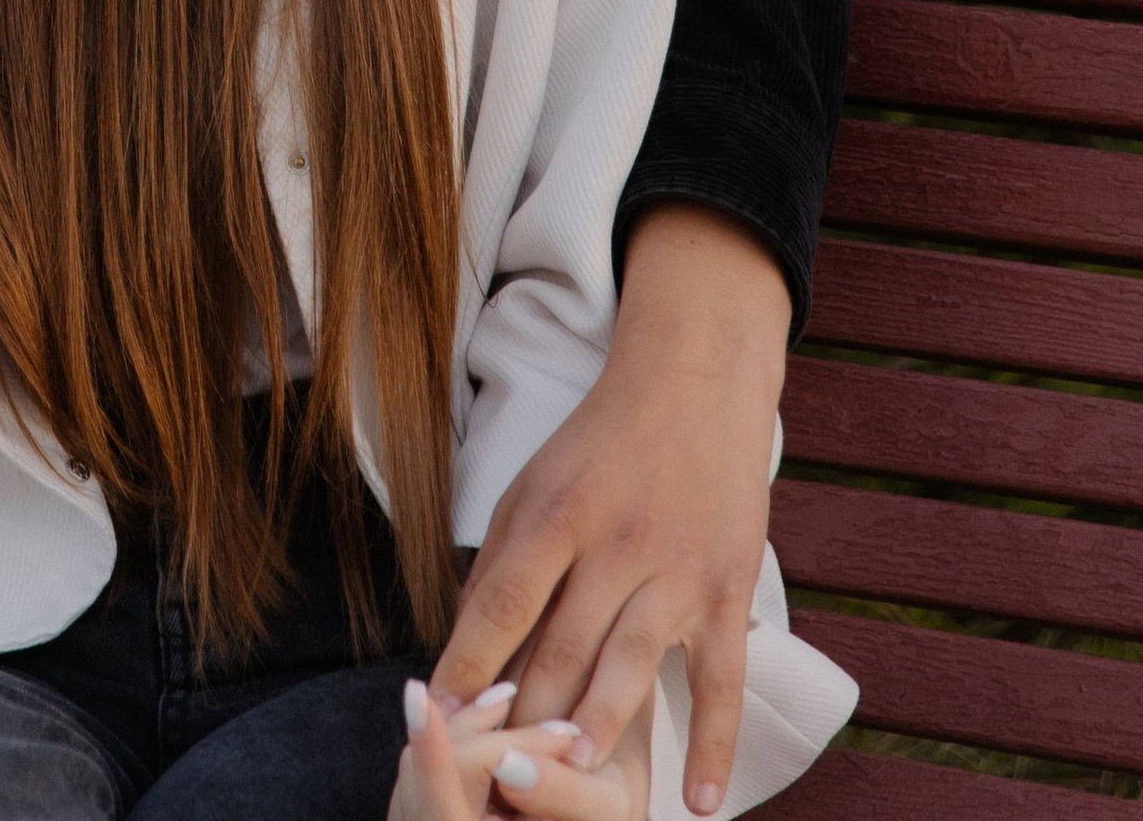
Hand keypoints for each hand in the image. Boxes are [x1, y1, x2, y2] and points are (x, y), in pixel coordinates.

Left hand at [431, 203, 790, 814]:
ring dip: (600, 727)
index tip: (436, 717)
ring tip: (574, 780)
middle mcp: (615, 542)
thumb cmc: (599, 442)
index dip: (468, 662)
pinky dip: (714, 744)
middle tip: (496, 771)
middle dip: (527, 712)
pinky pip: (721, 680)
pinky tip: (700, 800)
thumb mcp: (535, 484)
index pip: (502, 601)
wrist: (694, 383)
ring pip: (631, 664)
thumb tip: (462, 646)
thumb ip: (502, 562)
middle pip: (563, 644)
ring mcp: (675, 570)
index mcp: (556, 512)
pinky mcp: (726, 591)